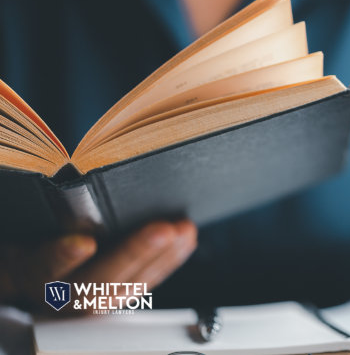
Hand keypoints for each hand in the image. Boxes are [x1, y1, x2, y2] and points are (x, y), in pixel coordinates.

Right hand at [0, 219, 196, 313]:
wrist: (37, 273)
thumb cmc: (39, 236)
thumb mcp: (35, 223)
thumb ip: (54, 212)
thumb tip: (81, 179)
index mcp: (36, 270)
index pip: (46, 265)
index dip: (64, 255)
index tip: (84, 243)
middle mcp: (64, 293)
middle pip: (99, 279)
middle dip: (134, 253)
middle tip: (163, 230)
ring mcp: (93, 300)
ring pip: (129, 284)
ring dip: (162, 257)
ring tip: (183, 230)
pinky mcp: (118, 298)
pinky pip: (146, 283)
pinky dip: (170, 261)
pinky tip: (185, 240)